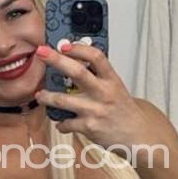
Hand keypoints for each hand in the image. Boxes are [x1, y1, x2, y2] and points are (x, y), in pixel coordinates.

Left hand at [33, 41, 151, 150]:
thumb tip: (73, 60)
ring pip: (62, 100)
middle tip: (41, 53)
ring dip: (47, 96)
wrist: (136, 134)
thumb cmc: (122, 110)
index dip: (78, 48)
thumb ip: (98, 75)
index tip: (64, 44)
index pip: (96, 57)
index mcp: (111, 80)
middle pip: (77, 72)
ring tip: (41, 95)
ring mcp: (95, 110)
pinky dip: (61, 123)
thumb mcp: (115, 87)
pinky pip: (66, 123)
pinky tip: (62, 122)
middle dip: (56, 60)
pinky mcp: (88, 127)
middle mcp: (103, 93)